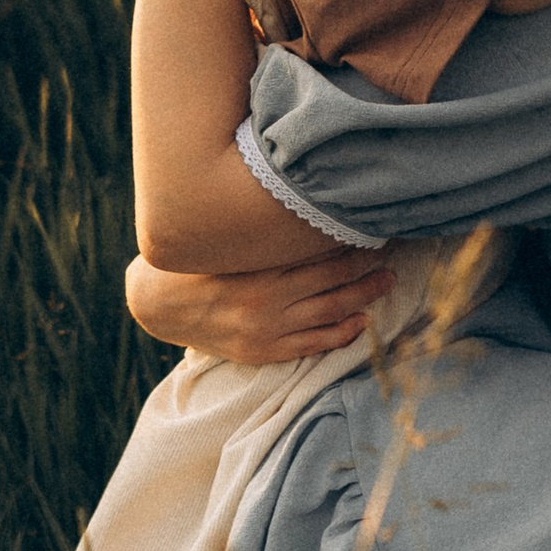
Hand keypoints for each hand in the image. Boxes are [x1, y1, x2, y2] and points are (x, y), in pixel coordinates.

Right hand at [126, 248, 395, 361]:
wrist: (157, 305)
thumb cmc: (194, 261)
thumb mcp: (226, 236)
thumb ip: (263, 225)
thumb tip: (306, 199)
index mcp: (257, 262)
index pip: (319, 246)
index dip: (351, 234)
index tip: (374, 221)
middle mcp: (266, 296)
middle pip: (334, 277)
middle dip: (367, 261)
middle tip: (393, 247)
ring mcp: (266, 327)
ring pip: (331, 310)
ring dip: (364, 295)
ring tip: (387, 279)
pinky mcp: (262, 351)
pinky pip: (312, 344)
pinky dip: (341, 333)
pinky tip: (361, 322)